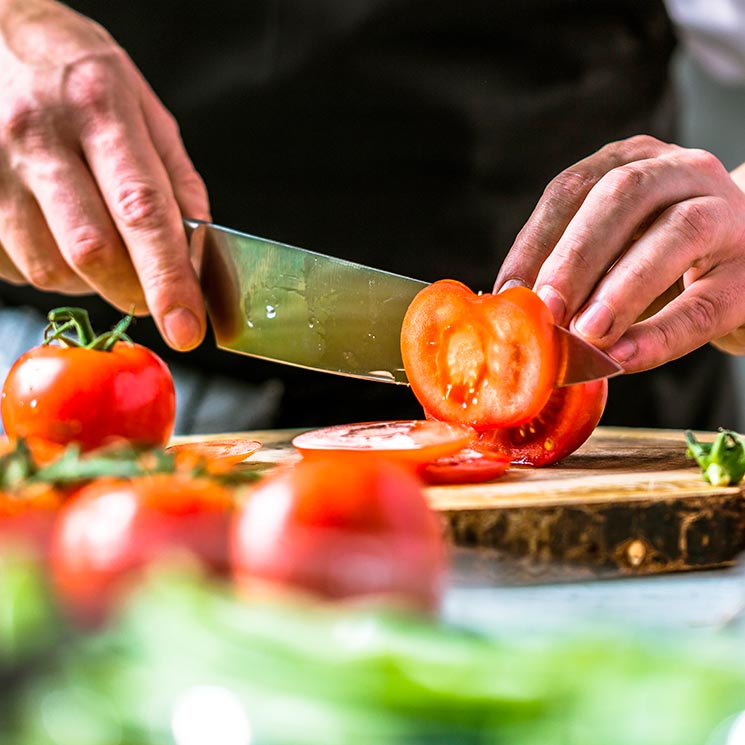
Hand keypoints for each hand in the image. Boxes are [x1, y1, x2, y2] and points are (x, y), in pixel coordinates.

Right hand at [0, 0, 209, 349]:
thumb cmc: (74, 72)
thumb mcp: (142, 106)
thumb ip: (175, 179)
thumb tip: (199, 249)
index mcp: (99, 110)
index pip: (142, 212)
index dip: (168, 280)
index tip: (186, 327)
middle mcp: (39, 138)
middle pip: (92, 253)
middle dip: (132, 291)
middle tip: (151, 292)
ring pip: (50, 269)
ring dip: (90, 280)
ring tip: (98, 240)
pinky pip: (16, 265)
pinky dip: (48, 266)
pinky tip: (54, 230)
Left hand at [494, 135, 744, 370]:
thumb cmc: (662, 259)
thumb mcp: (615, 244)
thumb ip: (575, 267)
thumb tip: (517, 310)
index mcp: (634, 162)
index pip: (573, 188)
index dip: (535, 240)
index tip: (507, 289)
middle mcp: (683, 172)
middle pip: (623, 196)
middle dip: (575, 255)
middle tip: (545, 308)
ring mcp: (727, 215)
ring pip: (677, 233)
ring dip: (621, 286)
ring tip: (584, 332)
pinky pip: (705, 304)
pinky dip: (660, 334)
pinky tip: (623, 357)